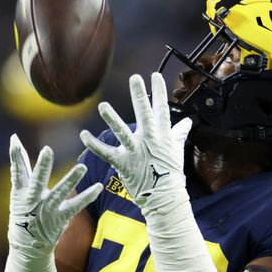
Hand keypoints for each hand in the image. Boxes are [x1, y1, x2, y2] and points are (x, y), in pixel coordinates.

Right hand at [8, 134, 101, 250]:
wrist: (27, 244)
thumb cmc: (23, 210)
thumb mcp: (19, 188)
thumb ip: (20, 165)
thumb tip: (15, 138)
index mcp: (20, 192)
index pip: (17, 171)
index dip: (16, 157)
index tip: (15, 140)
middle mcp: (32, 200)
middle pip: (37, 181)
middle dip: (41, 167)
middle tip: (47, 150)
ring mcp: (47, 210)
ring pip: (59, 193)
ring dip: (70, 180)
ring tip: (82, 167)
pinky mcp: (60, 218)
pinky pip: (76, 206)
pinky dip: (87, 197)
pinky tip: (98, 187)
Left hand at [80, 73, 191, 214]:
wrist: (163, 196)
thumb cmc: (171, 172)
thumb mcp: (177, 150)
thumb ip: (179, 133)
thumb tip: (187, 121)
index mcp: (162, 135)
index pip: (162, 109)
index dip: (159, 92)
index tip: (155, 75)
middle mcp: (149, 140)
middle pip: (144, 114)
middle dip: (139, 95)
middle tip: (134, 78)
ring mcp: (135, 151)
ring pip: (122, 132)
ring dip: (112, 118)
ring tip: (102, 106)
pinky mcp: (123, 163)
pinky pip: (106, 152)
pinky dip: (94, 145)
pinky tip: (84, 135)